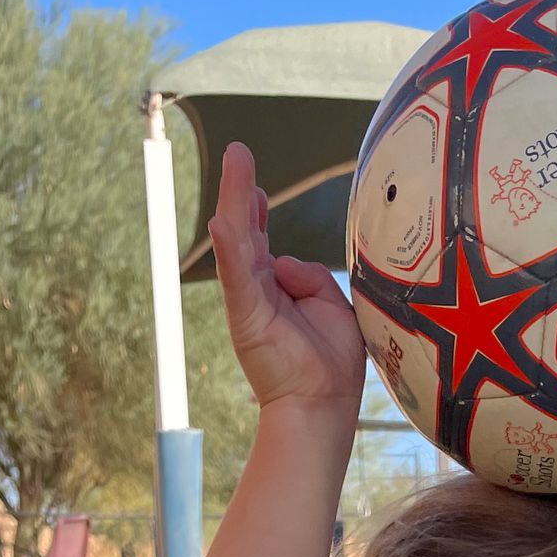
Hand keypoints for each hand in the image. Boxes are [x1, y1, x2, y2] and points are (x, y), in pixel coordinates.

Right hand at [209, 141, 366, 414]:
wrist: (322, 406)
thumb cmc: (331, 363)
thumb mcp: (332, 306)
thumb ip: (312, 276)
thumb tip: (285, 261)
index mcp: (279, 287)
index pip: (264, 240)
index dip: (259, 209)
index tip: (257, 184)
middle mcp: (259, 290)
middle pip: (247, 230)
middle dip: (241, 189)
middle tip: (238, 151)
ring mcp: (250, 301)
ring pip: (239, 241)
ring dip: (235, 200)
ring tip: (235, 162)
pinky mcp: (247, 316)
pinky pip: (237, 275)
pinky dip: (230, 247)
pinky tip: (223, 221)